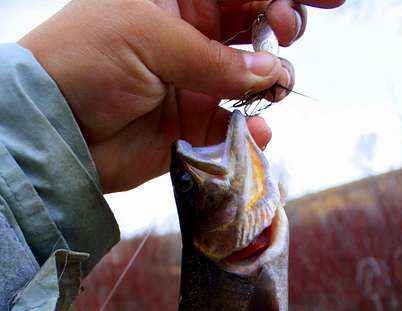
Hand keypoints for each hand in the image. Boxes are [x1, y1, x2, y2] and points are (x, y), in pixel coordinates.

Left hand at [20, 0, 344, 192]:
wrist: (55, 130)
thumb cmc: (84, 61)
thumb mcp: (148, 38)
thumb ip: (212, 59)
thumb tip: (268, 74)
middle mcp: (190, 35)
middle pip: (256, 24)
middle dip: (281, 26)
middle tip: (279, 36)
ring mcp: (194, 82)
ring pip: (254, 78)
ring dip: (273, 81)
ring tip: (270, 88)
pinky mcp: (193, 127)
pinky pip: (236, 128)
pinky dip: (253, 131)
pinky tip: (257, 131)